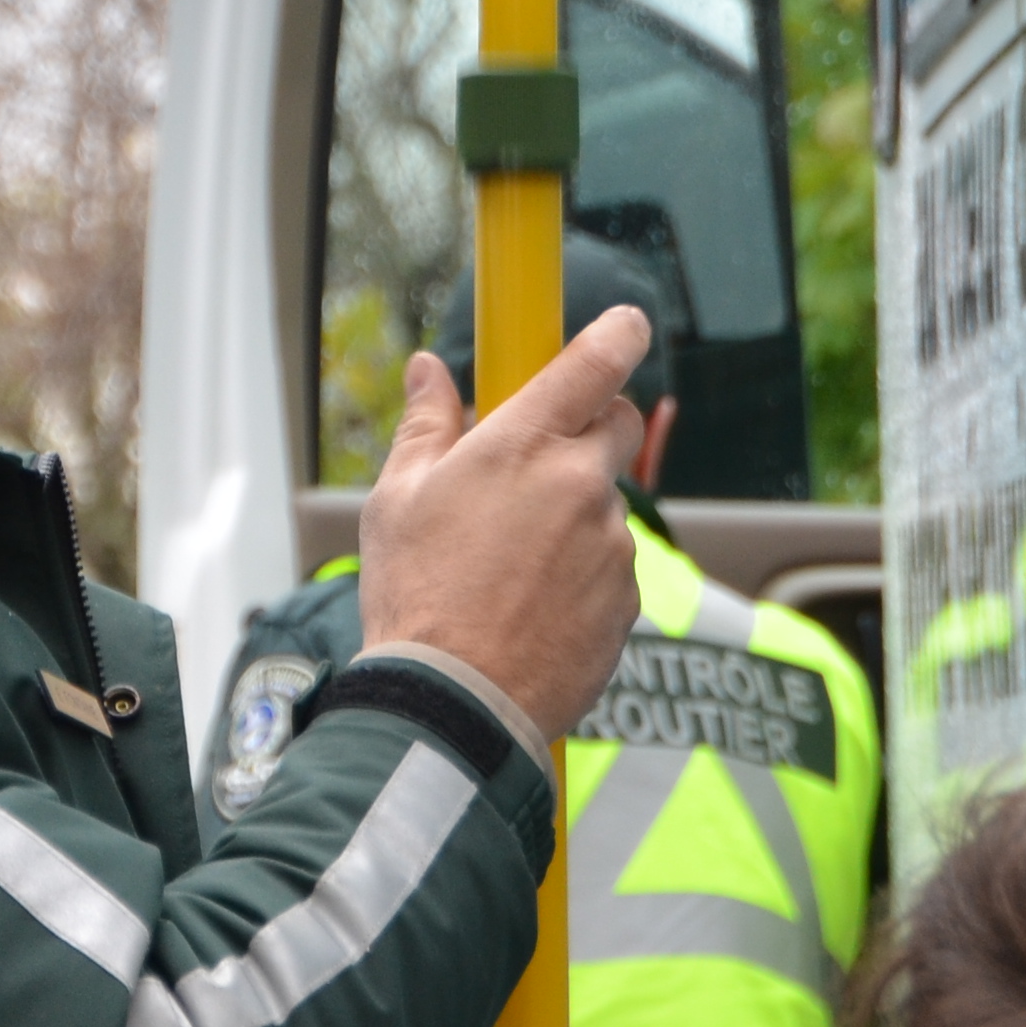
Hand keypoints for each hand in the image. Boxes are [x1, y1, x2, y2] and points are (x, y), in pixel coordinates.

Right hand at [356, 307, 651, 738]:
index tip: (628, 324)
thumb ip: (426, 425)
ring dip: (574, 515)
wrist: (454, 702)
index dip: (620, 334)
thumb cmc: (415, 595)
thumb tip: (430, 369)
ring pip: (605, 504)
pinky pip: (611, 567)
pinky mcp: (628, 599)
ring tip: (509, 566)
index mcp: (524, 444)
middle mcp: (580, 484)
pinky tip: (531, 606)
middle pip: (620, 424)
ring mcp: (610, 543)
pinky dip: (583, 574)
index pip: (597, 361)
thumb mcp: (397, 499)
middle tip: (539, 461)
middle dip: (592, 427)